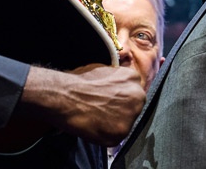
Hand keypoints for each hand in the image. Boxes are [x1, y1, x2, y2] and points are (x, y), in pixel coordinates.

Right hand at [18, 64, 145, 145]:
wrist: (67, 96)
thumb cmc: (80, 82)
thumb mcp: (104, 69)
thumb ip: (117, 78)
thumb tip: (116, 84)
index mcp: (133, 77)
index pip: (133, 90)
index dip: (121, 96)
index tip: (111, 100)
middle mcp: (137, 97)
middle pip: (133, 106)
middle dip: (121, 109)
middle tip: (104, 110)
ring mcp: (131, 116)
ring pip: (126, 122)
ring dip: (114, 122)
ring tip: (97, 118)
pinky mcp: (121, 133)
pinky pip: (116, 136)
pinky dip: (106, 134)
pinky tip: (94, 126)